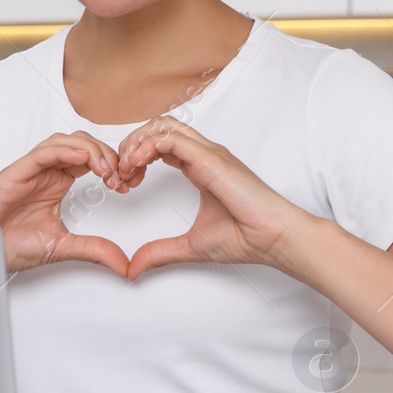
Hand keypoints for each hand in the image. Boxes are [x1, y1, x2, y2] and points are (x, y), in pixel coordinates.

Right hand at [0, 132, 131, 277]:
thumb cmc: (9, 244)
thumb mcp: (62, 247)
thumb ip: (93, 250)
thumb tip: (124, 264)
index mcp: (57, 182)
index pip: (90, 159)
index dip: (112, 165)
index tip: (126, 185)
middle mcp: (46, 172)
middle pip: (82, 143)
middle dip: (106, 154)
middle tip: (121, 175)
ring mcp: (31, 170)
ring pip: (65, 142)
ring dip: (90, 150)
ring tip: (106, 168)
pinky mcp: (16, 172)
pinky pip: (43, 152)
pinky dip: (65, 150)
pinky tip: (84, 159)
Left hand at [113, 115, 313, 279]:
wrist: (272, 238)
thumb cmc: (245, 237)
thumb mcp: (190, 246)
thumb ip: (160, 252)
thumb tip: (134, 267)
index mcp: (200, 168)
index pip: (160, 144)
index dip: (136, 158)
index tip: (125, 183)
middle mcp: (203, 155)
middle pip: (158, 127)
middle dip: (131, 144)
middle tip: (120, 173)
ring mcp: (208, 153)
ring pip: (163, 125)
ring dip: (137, 142)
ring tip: (127, 168)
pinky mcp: (211, 158)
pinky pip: (172, 138)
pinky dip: (148, 146)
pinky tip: (138, 165)